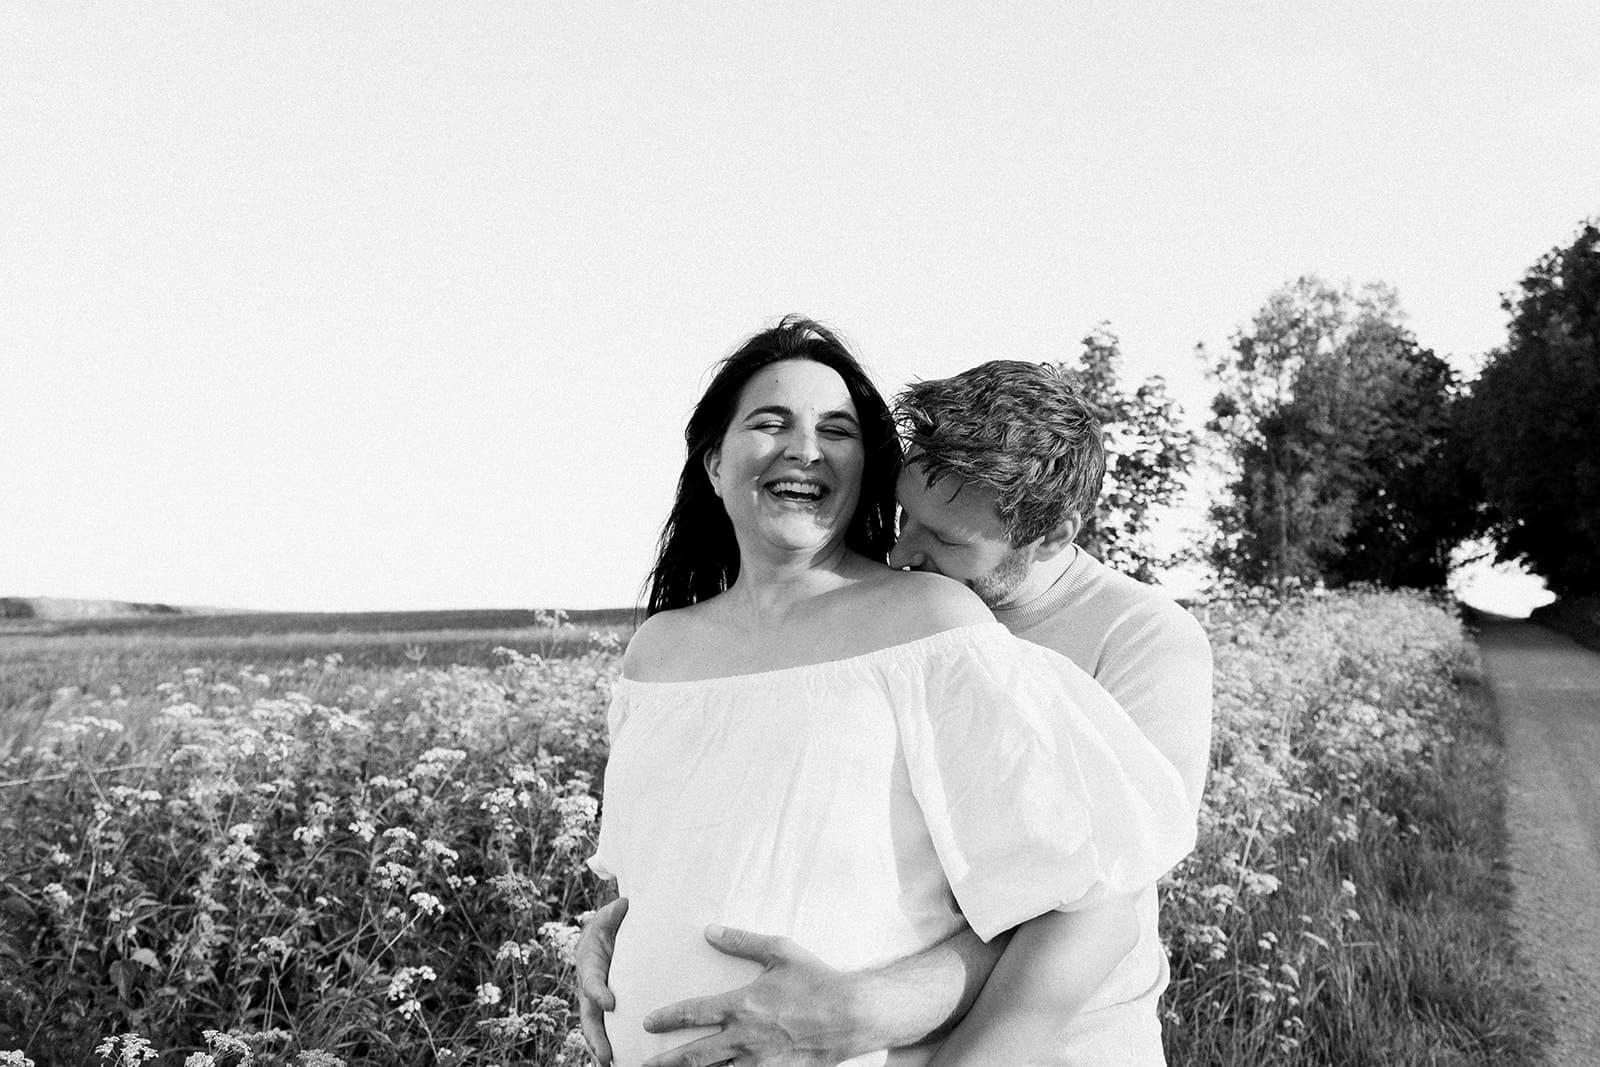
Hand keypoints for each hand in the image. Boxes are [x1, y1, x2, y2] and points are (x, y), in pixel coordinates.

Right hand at [577, 896, 628, 1064]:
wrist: (611, 933)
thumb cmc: (612, 924)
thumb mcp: (611, 915)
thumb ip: (614, 913)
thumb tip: (623, 904)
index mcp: (589, 964)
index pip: (591, 981)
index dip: (598, 992)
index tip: (610, 1003)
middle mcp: (590, 987)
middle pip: (589, 1016)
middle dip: (596, 1037)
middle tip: (606, 1056)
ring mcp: (599, 1000)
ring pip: (598, 1028)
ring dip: (603, 1049)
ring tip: (613, 1065)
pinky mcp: (612, 1008)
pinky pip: (612, 1028)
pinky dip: (615, 1045)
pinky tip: (625, 1060)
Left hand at [640, 925, 862, 1066]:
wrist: (852, 1015)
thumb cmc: (816, 979)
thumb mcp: (780, 951)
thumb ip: (742, 942)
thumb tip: (709, 931)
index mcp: (742, 1005)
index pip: (693, 1013)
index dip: (666, 1018)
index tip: (648, 1023)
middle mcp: (744, 1038)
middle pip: (694, 1056)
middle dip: (665, 1063)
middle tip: (642, 1065)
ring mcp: (759, 1062)